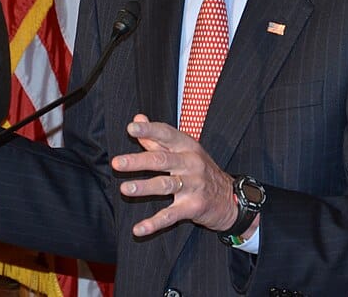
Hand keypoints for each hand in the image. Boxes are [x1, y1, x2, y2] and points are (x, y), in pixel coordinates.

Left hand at [111, 114, 237, 236]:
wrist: (231, 199)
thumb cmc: (200, 171)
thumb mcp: (184, 150)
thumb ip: (157, 138)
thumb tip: (137, 118)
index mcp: (187, 146)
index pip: (166, 134)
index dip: (149, 130)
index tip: (131, 128)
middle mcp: (191, 163)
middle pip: (162, 160)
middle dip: (138, 161)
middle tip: (117, 163)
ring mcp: (194, 186)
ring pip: (166, 185)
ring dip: (144, 187)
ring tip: (125, 189)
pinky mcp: (194, 207)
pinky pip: (171, 215)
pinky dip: (154, 223)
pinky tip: (138, 229)